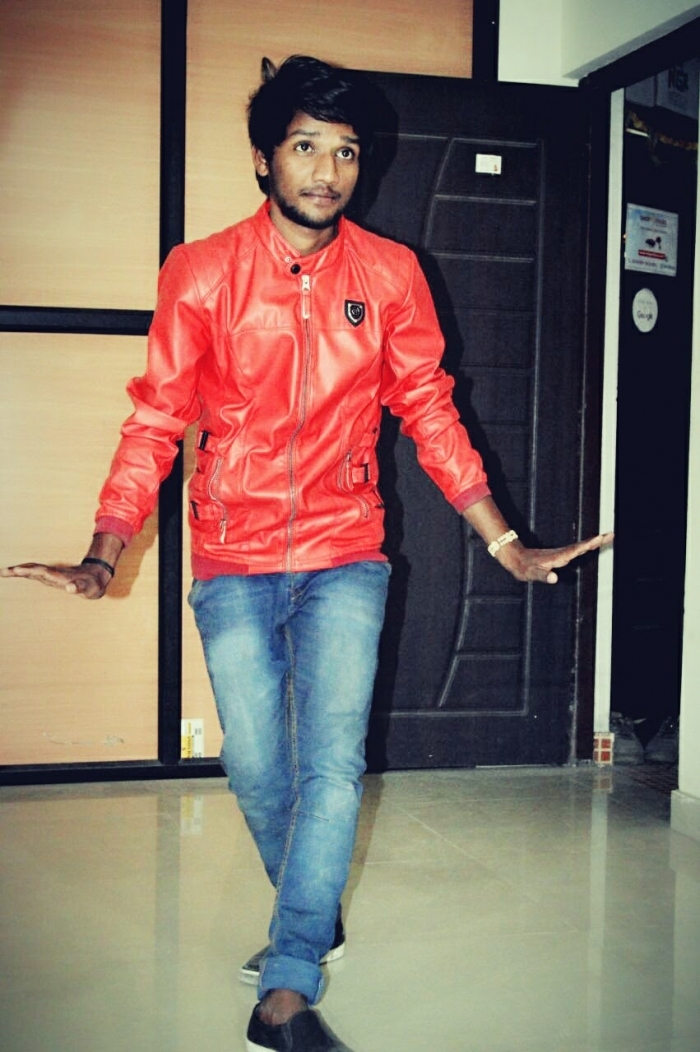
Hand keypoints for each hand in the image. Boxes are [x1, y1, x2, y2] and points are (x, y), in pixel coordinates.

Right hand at [0, 561, 111, 598]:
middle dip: (18, 570)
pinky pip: (35, 573)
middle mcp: (54, 574)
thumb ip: (80, 587)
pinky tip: (18, 573)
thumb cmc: (93, 584)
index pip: (41, 572)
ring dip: (19, 570)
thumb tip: (71, 588)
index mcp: (59, 576)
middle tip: (2, 571)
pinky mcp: (52, 577)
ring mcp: (52, 575)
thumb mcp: (89, 588)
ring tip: (3, 572)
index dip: (29, 571)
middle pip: (33, 569)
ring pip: (32, 570)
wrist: (97, 576)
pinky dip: (25, 572)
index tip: (15, 570)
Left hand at [496, 532, 613, 583]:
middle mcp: (562, 553)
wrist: (516, 559)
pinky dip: (586, 546)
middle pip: (582, 546)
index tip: (601, 538)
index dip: (590, 544)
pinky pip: (576, 550)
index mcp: (558, 557)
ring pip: (580, 547)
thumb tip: (554, 578)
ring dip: (594, 542)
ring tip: (606, 538)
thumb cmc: (524, 568)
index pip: (577, 550)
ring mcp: (561, 554)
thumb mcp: (532, 574)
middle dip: (597, 540)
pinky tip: (591, 546)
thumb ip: (543, 576)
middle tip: (611, 534)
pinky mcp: (560, 555)